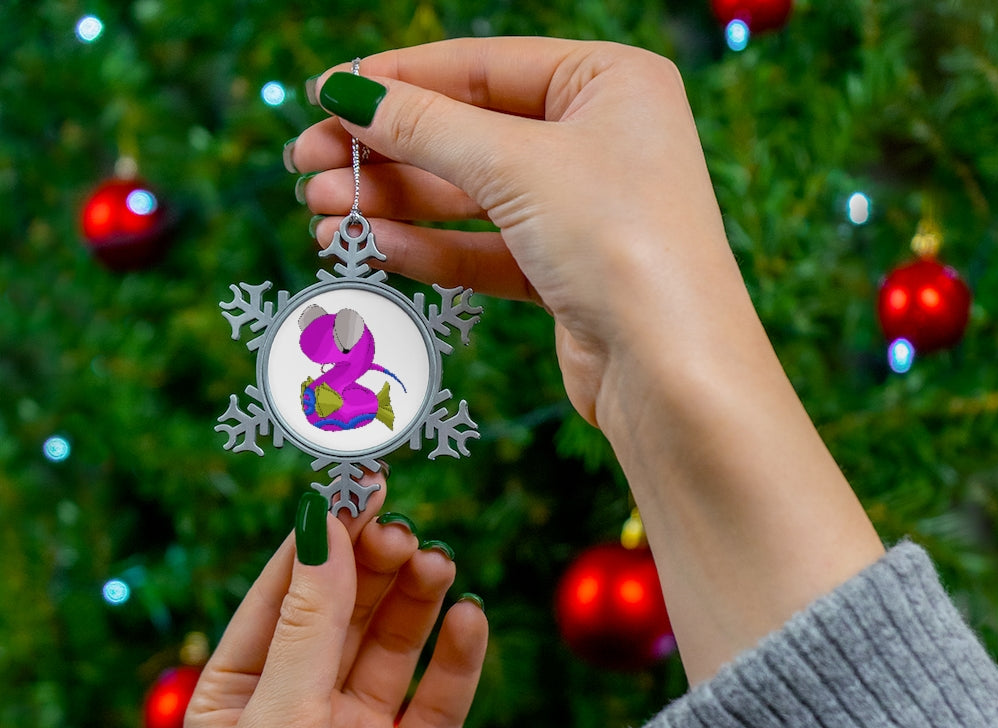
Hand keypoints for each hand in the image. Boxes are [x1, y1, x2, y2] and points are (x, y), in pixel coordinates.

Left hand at [185, 486, 487, 727]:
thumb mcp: (279, 722)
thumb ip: (309, 622)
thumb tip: (322, 522)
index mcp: (241, 693)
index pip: (284, 592)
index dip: (321, 537)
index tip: (358, 485)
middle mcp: (301, 707)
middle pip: (345, 610)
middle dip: (374, 566)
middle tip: (405, 532)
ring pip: (394, 644)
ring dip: (417, 601)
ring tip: (439, 565)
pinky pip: (440, 696)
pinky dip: (458, 657)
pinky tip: (470, 620)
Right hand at [291, 38, 882, 684]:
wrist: (672, 371)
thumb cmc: (620, 241)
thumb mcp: (515, 166)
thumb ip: (425, 127)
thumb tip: (346, 92)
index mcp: (609, 82)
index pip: (482, 66)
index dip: (398, 80)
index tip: (324, 96)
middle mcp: (599, 140)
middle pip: (468, 134)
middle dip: (385, 152)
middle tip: (306, 166)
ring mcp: (582, 211)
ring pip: (469, 198)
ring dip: (394, 203)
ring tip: (320, 213)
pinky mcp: (565, 274)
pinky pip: (484, 249)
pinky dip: (429, 247)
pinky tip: (371, 244)